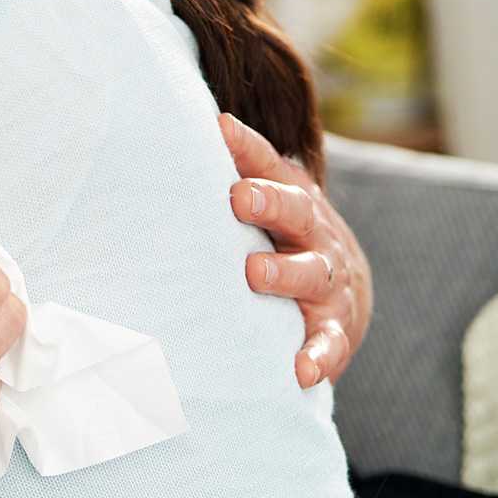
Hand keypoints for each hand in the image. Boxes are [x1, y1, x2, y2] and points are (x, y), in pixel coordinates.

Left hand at [220, 114, 372, 388]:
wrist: (343, 284)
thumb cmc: (276, 232)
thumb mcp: (258, 197)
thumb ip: (221, 171)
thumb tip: (153, 131)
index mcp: (289, 196)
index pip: (267, 163)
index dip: (244, 145)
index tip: (219, 127)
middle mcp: (312, 233)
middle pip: (295, 211)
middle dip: (268, 203)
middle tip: (239, 197)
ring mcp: (325, 280)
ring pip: (311, 272)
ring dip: (284, 272)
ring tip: (256, 274)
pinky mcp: (334, 326)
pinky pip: (329, 342)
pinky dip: (318, 355)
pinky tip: (300, 370)